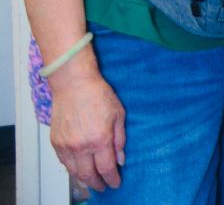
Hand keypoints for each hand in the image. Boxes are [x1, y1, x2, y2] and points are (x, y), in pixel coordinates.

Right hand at [48, 64, 125, 191]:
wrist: (73, 84)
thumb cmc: (98, 94)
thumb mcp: (119, 115)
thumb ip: (120, 140)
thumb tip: (121, 159)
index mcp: (100, 139)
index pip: (107, 168)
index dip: (112, 179)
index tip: (116, 183)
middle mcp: (81, 146)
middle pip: (88, 175)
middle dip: (97, 184)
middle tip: (104, 187)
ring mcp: (66, 145)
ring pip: (74, 171)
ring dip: (84, 179)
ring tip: (92, 180)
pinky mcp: (55, 141)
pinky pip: (63, 162)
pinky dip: (72, 168)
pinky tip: (79, 168)